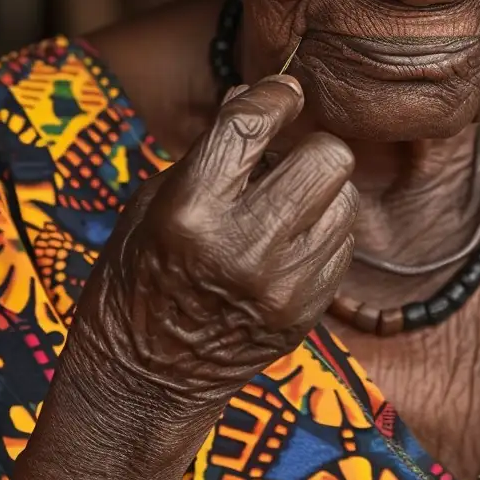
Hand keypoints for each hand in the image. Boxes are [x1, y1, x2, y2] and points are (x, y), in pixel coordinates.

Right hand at [72, 74, 353, 407]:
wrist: (139, 389)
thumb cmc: (133, 284)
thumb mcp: (150, 207)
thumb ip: (209, 151)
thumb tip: (255, 96)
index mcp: (190, 213)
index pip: (253, 124)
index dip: (277, 94)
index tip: (285, 90)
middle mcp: (244, 248)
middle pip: (327, 157)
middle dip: (307, 148)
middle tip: (284, 160)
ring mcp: (282, 287)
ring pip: (345, 199)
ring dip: (320, 193)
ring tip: (283, 208)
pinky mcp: (306, 315)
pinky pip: (343, 245)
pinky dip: (322, 235)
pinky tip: (287, 246)